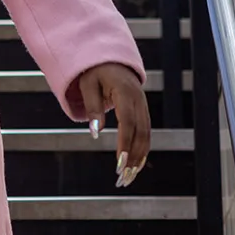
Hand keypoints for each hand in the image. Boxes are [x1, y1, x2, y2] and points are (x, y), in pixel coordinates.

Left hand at [77, 62, 151, 187]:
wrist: (110, 57)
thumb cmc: (94, 70)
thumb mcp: (88, 85)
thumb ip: (92, 108)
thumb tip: (95, 133)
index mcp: (125, 93)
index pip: (128, 123)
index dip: (125, 144)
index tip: (120, 163)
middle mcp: (139, 100)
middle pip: (141, 133)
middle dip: (134, 157)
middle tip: (124, 177)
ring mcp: (143, 105)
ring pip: (146, 135)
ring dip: (140, 157)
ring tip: (130, 176)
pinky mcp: (143, 110)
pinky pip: (146, 132)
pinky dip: (142, 149)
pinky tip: (137, 163)